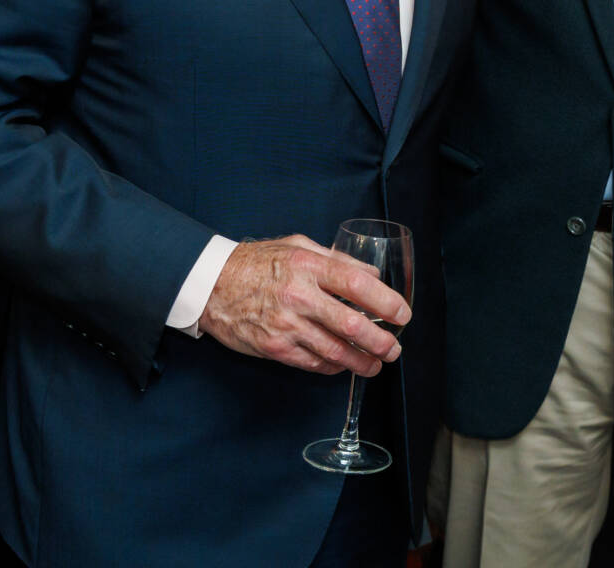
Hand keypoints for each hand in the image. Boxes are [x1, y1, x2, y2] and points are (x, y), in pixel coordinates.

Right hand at [198, 235, 410, 375]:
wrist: (210, 284)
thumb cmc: (258, 262)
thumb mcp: (298, 245)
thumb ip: (336, 259)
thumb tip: (371, 272)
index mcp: (309, 266)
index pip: (358, 284)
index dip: (386, 302)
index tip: (402, 313)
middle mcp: (299, 296)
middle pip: (351, 324)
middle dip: (380, 341)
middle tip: (395, 349)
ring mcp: (286, 325)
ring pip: (334, 351)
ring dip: (361, 361)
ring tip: (377, 364)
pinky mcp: (274, 347)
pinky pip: (312, 363)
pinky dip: (333, 367)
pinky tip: (345, 366)